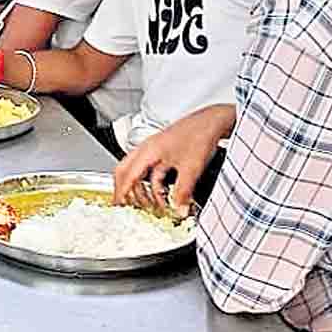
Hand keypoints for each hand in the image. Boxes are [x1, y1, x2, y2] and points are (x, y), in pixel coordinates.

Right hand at [112, 104, 235, 216]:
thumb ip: (183, 192)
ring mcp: (156, 149)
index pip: (127, 175)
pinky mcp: (166, 151)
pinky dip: (154, 184)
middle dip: (124, 189)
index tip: (118, 206)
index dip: (121, 192)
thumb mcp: (191, 168)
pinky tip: (164, 193)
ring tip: (149, 204)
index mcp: (148, 150)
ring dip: (142, 188)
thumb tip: (179, 209)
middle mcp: (148, 148)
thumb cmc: (199, 134)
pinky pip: (153, 170)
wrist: (213, 121)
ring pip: (139, 171)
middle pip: (126, 170)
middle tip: (124, 204)